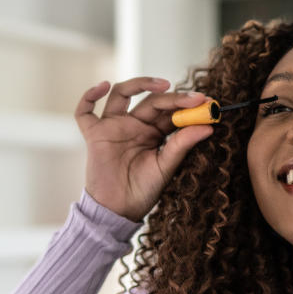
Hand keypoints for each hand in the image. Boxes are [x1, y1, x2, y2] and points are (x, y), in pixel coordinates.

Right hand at [74, 78, 212, 221]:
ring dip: (139, 83)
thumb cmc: (143, 191)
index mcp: (153, 132)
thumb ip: (182, 145)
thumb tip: (208, 127)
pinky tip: (102, 86)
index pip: (170, 111)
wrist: (119, 210)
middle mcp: (134, 125)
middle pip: (151, 100)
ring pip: (121, 94)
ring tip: (163, 85)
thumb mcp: (166, 166)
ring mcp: (113, 127)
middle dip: (173, 97)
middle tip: (194, 99)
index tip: (208, 103)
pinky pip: (84, 112)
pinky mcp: (94, 134)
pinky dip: (89, 96)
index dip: (187, 105)